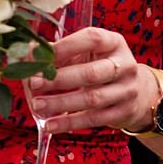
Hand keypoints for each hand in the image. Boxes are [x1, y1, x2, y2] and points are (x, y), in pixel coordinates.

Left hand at [25, 27, 148, 131]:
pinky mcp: (124, 111)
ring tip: (37, 105)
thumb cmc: (100, 66)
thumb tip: (27, 54)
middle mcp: (125, 65)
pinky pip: (94, 119)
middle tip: (32, 83)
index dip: (64, 46)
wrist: (135, 91)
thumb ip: (60, 53)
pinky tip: (50, 124)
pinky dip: (69, 123)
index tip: (39, 56)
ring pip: (91, 99)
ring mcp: (127, 90)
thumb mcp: (86, 53)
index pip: (91, 39)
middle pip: (90, 73)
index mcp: (114, 42)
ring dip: (61, 103)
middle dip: (58, 79)